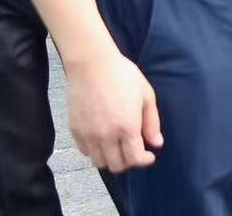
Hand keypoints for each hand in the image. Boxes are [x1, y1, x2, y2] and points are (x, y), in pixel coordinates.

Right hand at [66, 50, 162, 173]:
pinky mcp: (75, 130)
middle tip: (134, 150)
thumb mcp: (146, 95)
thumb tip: (156, 144)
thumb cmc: (123, 76)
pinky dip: (95, 151)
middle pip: (116, 166)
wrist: (92, 65)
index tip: (148, 156)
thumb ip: (152, 123)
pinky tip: (103, 138)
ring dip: (111, 159)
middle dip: (128, 162)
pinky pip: (85, 152)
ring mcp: (88, 135)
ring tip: (118, 146)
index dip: (144, 161)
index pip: (134, 160)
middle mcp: (106, 136)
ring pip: (99, 162)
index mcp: (127, 128)